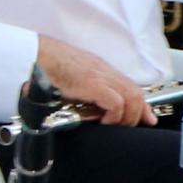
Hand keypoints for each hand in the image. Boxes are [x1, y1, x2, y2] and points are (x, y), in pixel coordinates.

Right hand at [35, 38, 154, 124]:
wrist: (34, 56)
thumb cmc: (46, 66)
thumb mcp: (71, 78)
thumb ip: (84, 90)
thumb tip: (90, 111)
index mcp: (100, 70)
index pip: (131, 87)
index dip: (142, 106)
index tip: (148, 119)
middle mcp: (104, 71)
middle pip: (136, 92)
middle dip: (139, 113)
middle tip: (131, 127)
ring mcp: (99, 76)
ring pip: (131, 97)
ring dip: (127, 116)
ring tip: (115, 126)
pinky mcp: (92, 83)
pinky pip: (115, 102)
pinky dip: (114, 115)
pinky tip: (103, 122)